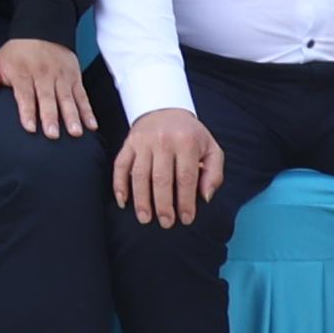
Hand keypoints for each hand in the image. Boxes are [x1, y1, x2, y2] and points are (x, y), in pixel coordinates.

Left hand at [0, 34, 95, 139]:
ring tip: (75, 133)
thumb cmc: (16, 53)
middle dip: (51, 116)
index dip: (27, 110)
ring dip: (72, 116)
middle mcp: (43, 74)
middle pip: (47, 97)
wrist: (42, 27)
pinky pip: (82, 95)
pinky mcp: (75, 77)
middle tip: (53, 135)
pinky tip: (92, 125)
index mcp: (22, 72)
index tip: (29, 128)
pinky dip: (88, 110)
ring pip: (68, 98)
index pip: (25, 94)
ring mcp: (61, 76)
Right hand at [114, 107, 225, 226]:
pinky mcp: (128, 143)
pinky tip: (122, 202)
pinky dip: (119, 184)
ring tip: (144, 218)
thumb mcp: (211, 149)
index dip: (185, 201)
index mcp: (186, 142)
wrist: (166, 108)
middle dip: (163, 204)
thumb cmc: (191, 136)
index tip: (186, 219)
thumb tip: (205, 197)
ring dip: (141, 199)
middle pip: (161, 178)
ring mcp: (143, 141)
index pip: (186, 177)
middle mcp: (163, 140)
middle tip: (166, 223)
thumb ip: (214, 173)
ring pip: (139, 174)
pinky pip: (120, 165)